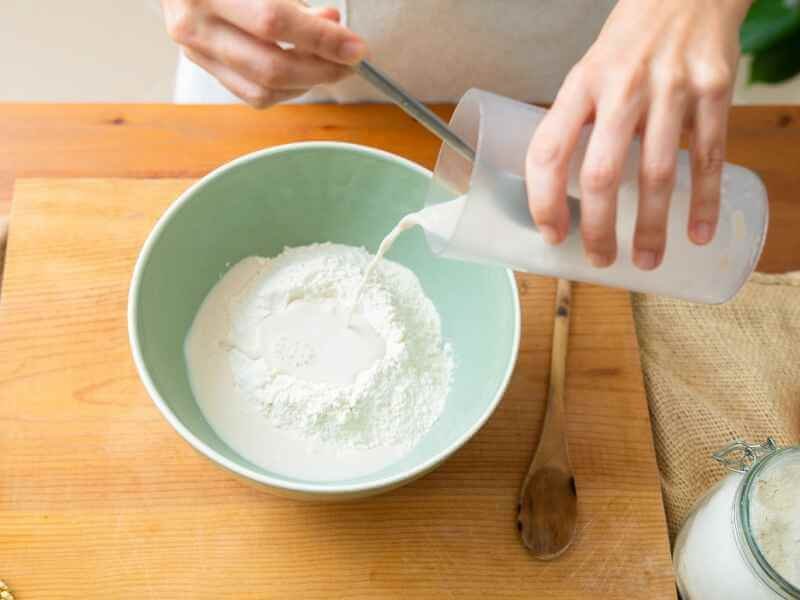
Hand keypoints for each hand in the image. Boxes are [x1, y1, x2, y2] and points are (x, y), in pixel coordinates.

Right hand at [161, 0, 366, 106]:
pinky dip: (287, 88)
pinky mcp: (203, 66)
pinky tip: (303, 70)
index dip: (321, 38)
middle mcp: (194, 23)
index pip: (273, 22)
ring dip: (306, 84)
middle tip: (349, 64)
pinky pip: (252, 93)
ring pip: (262, 90)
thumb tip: (332, 22)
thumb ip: (297, 0)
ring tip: (328, 64)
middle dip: (320, 71)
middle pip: (270, 66)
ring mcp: (196, 50)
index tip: (355, 47)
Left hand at [525, 0, 751, 269]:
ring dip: (650, 228)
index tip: (550, 234)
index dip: (543, 200)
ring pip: (656, 174)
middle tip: (599, 260)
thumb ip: (577, 124)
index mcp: (580, 84)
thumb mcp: (589, 73)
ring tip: (646, 261)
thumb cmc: (629, 43)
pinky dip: (703, 201)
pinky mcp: (713, 90)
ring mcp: (671, 89)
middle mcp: (622, 87)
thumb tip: (561, 191)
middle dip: (598, 228)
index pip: (547, 151)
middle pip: (600, 174)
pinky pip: (708, 157)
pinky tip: (697, 234)